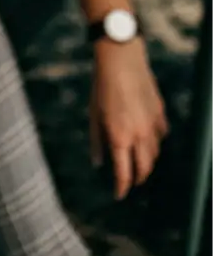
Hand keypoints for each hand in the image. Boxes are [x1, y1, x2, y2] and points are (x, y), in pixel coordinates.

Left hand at [90, 38, 167, 199]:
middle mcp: (140, 135)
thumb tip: (97, 163)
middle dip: (138, 178)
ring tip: (138, 162)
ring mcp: (153, 125)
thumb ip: (96, 141)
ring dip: (147, 161)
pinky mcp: (161, 114)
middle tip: (130, 181)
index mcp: (120, 136)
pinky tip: (147, 139)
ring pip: (155, 153)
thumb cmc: (102, 86)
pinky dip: (155, 142)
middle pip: (145, 167)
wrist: (121, 61)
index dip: (121, 187)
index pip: (124, 172)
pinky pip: (161, 135)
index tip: (118, 195)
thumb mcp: (93, 114)